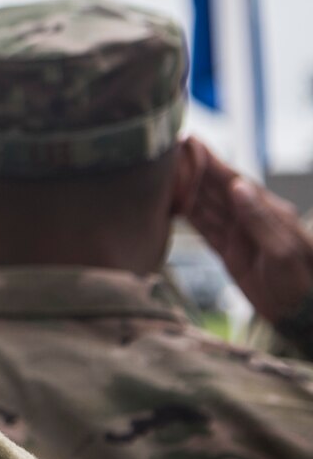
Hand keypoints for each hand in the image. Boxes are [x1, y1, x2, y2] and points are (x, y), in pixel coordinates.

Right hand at [181, 136, 312, 327]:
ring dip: (183, 189)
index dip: (210, 161)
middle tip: (164, 152)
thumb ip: (259, 219)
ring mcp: (237, 233)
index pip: (233, 180)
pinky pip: (202, 227)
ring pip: (204, 205)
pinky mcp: (227, 250)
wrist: (301, 316)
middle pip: (214, 189)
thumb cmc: (302, 283)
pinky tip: (169, 202)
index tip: (188, 142)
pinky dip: (185, 214)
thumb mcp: (284, 251)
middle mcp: (250, 217)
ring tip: (159, 172)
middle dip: (190, 169)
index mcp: (268, 210)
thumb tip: (237, 186)